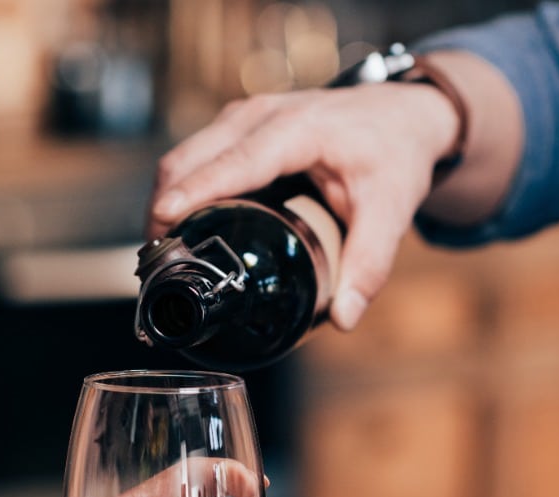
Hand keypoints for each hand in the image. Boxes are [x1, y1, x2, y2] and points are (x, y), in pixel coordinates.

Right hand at [148, 82, 461, 329]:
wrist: (401, 116)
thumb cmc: (395, 155)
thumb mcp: (392, 209)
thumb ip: (370, 263)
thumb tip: (344, 318)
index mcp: (298, 130)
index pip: (236, 162)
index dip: (196, 190)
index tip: (164, 220)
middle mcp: (261, 116)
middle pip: (190, 158)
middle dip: (162, 210)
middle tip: (156, 270)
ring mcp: (244, 118)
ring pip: (183, 157)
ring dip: (164, 204)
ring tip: (161, 260)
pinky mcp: (238, 128)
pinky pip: (194, 158)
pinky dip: (178, 193)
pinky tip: (177, 234)